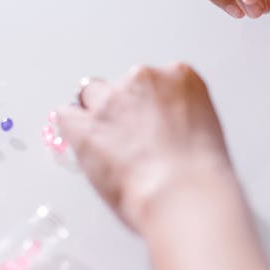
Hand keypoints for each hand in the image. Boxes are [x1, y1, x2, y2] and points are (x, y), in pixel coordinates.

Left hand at [55, 64, 239, 233]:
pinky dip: (72, 131)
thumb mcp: (205, 132)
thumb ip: (178, 121)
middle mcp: (145, 79)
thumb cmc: (201, 175)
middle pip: (122, 84)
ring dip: (96, 116)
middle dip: (123, 108)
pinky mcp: (85, 124)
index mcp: (181, 77)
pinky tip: (85, 148)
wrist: (184, 193)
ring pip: (90, 94)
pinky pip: (65, 117)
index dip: (150, 105)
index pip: (155, 79)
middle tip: (132, 142)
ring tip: (109, 147)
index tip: (152, 124)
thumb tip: (162, 134)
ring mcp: (112, 99)